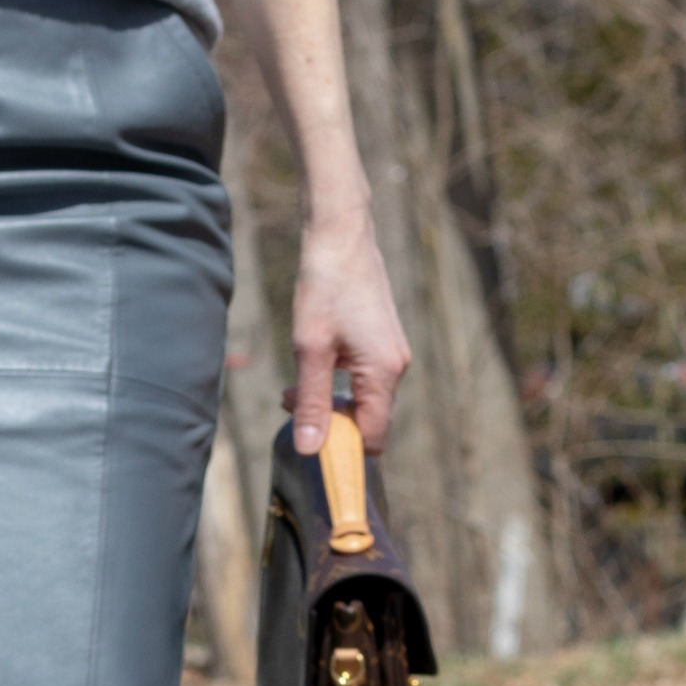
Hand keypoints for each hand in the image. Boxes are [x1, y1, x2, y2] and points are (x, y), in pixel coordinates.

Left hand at [284, 207, 410, 455]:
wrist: (341, 235)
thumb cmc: (324, 287)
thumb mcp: (310, 349)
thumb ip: (311, 403)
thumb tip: (310, 450)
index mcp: (384, 373)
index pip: (372, 438)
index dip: (342, 449)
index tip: (307, 441)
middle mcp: (396, 367)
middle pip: (368, 421)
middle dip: (329, 422)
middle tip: (289, 401)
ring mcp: (393, 353)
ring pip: (363, 400)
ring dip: (328, 402)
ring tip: (294, 385)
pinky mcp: (383, 342)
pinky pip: (364, 380)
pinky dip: (337, 383)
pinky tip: (312, 364)